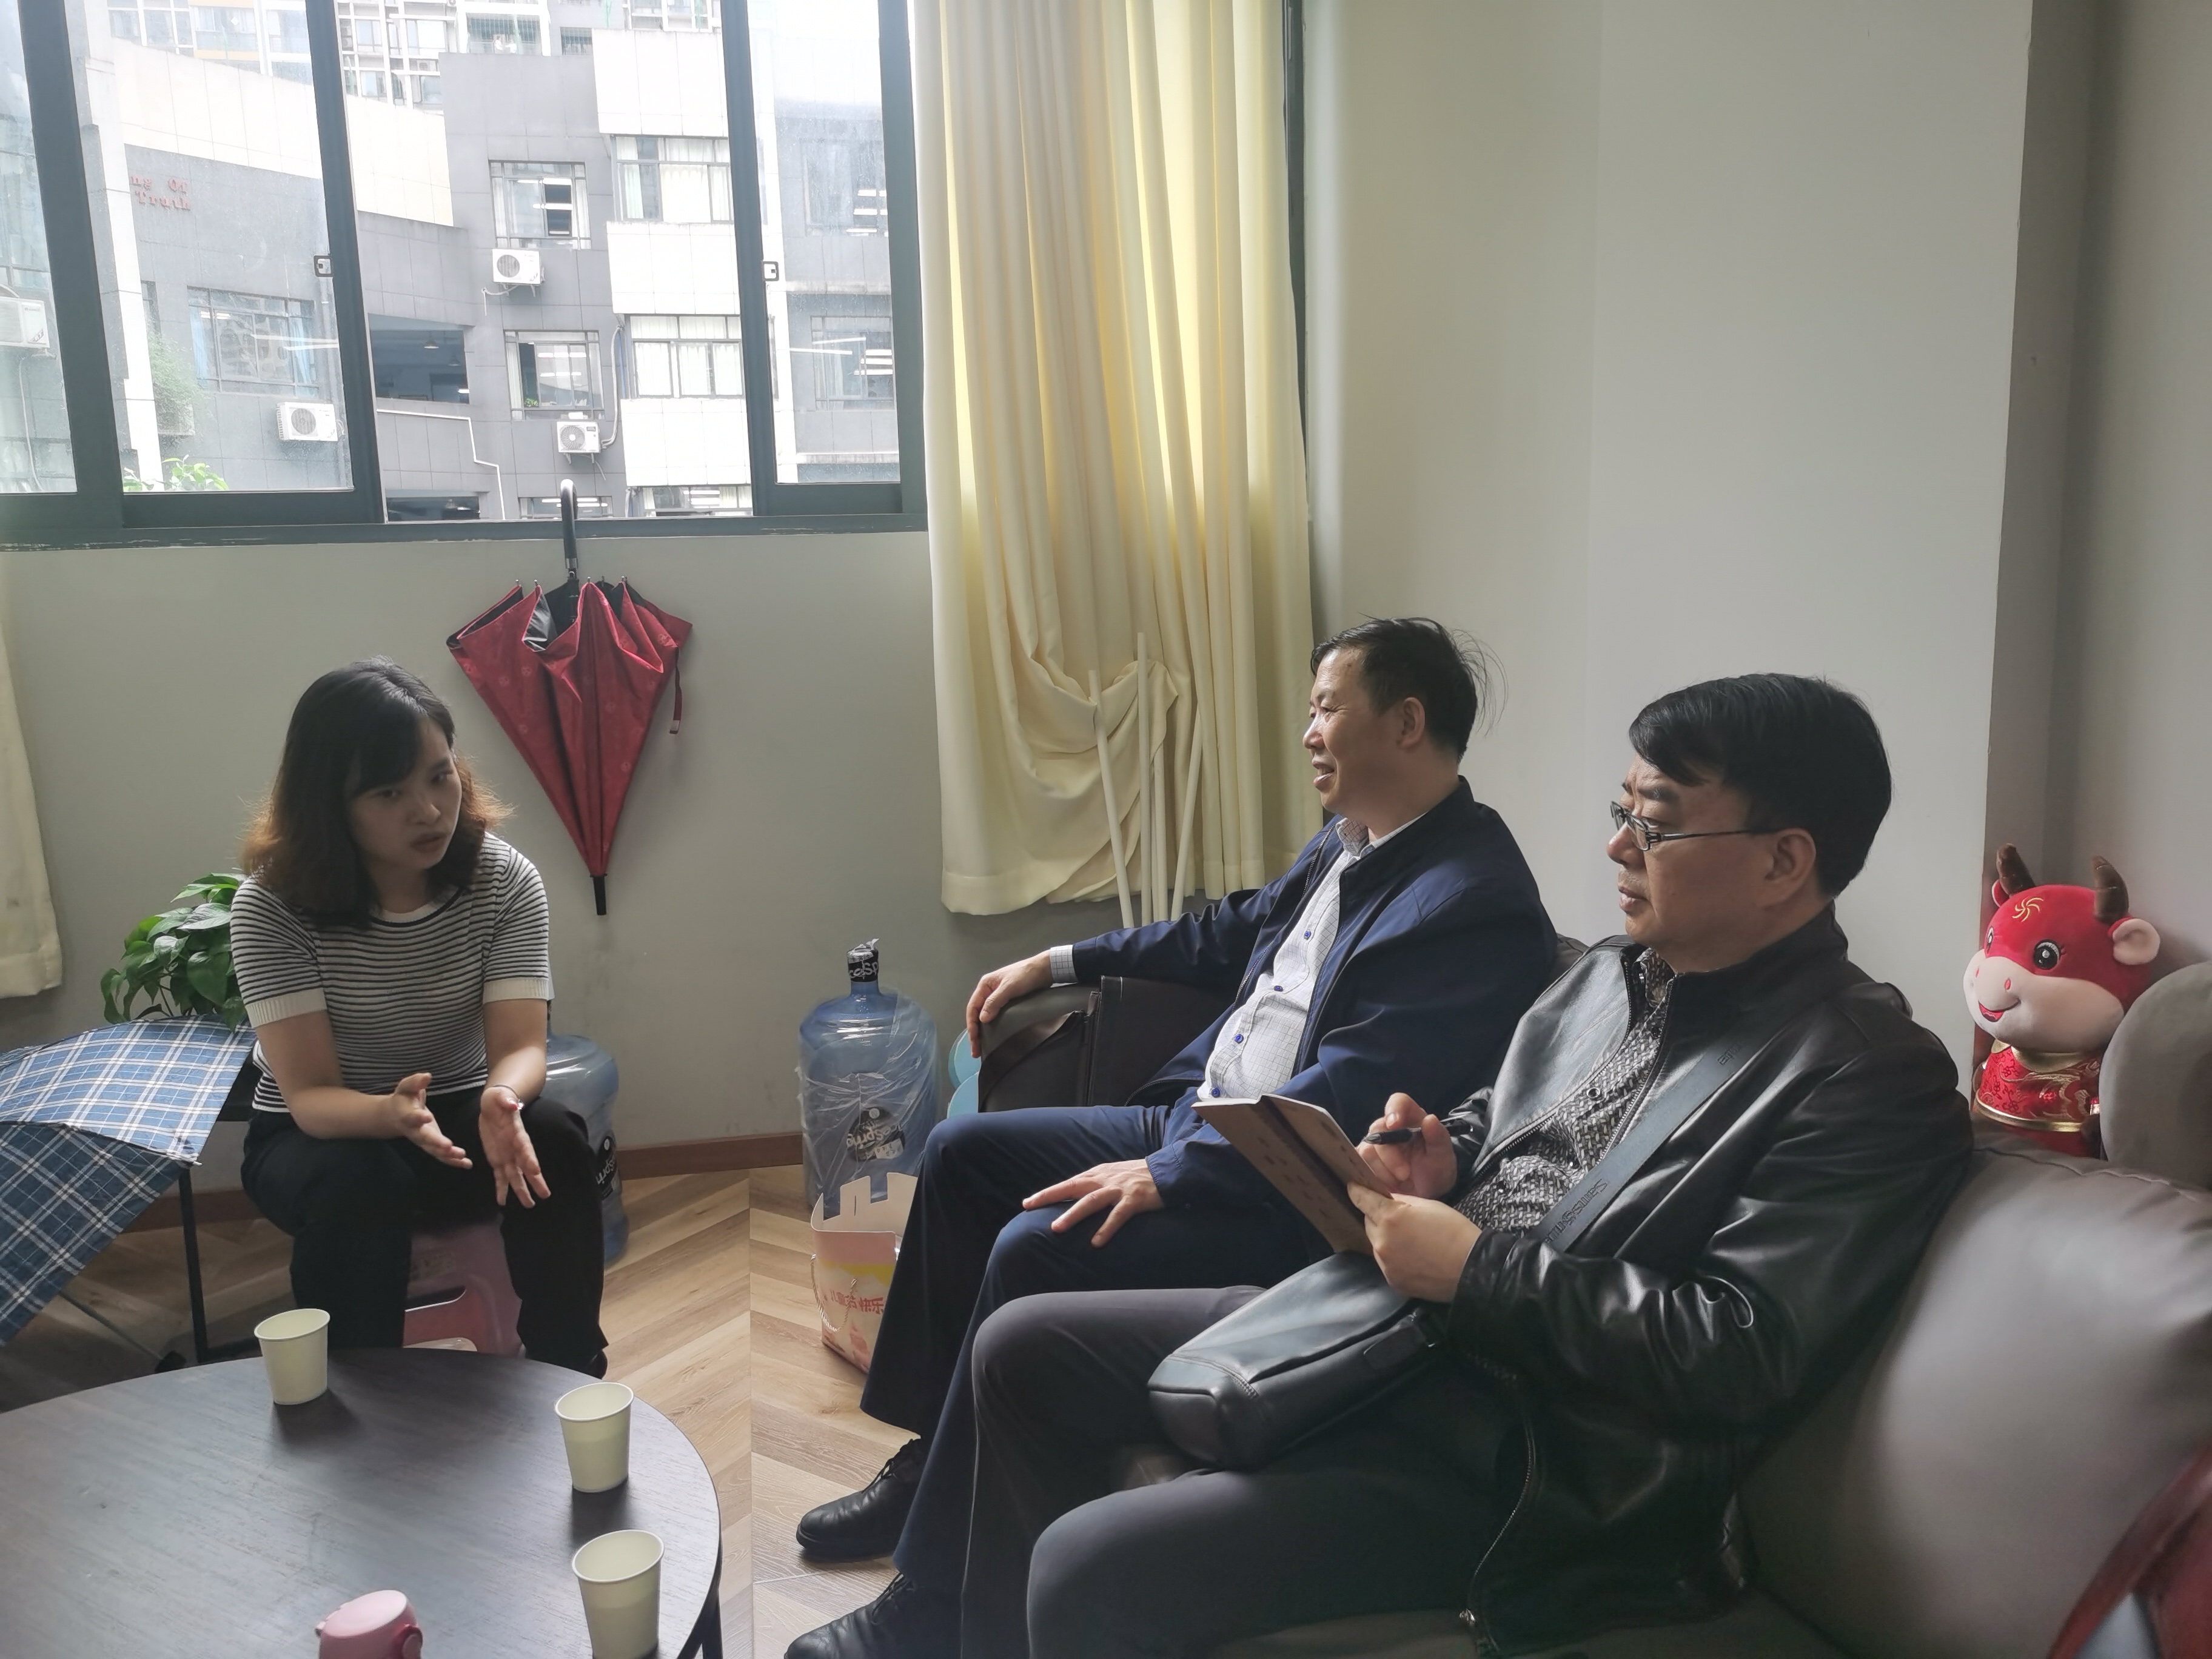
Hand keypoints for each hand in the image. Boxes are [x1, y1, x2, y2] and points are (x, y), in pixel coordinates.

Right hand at [389, 1073, 469, 1169]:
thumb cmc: (404, 1098)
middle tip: (448, 1146)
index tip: (426, 1116)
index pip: (412, 1117)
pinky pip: (441, 1156)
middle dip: (436, 1143)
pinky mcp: (432, 1146)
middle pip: (424, 1139)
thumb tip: (427, 1076)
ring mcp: (423, 1141)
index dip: (418, 1117)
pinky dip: (454, 1161)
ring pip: (434, 1151)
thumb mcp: (406, 1087)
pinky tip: (467, 1164)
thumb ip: (415, 1082)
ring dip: (447, 1155)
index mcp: (407, 1115)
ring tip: (462, 1156)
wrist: (395, 1116)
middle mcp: (415, 1131)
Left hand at [480, 1085, 550, 1207]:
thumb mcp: (500, 1097)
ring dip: (521, 1190)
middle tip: (544, 1195)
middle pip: (526, 1167)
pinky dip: (500, 1189)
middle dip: (534, 1181)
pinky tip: (502, 1201)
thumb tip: (512, 1104)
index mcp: (518, 1134)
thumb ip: (506, 1101)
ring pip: (515, 1176)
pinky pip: (499, 1176)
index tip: (536, 1170)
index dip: (530, 1159)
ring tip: (529, 1205)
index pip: (525, 1148)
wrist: (494, 1105)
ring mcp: (507, 1156)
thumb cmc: (499, 1099)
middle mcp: (515, 1149)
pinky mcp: (496, 1159)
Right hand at [965, 951, 1054, 1055]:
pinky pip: (995, 1014)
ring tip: (982, 1046)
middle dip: (975, 1032)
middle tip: (976, 1050)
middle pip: (977, 1013)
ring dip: (982, 1030)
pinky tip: (993, 1035)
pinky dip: (992, 1025)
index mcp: (985, 985)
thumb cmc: (1026, 975)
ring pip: (985, 1015)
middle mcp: (989, 990)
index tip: (974, 1041)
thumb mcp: (1009, 987)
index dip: (972, 1026)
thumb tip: (982, 1019)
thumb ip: (994, 1002)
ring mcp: (998, 995)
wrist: (1045, 968)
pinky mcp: (1008, 1000)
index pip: (972, 1008)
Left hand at [1023, 1158, 1162, 1245]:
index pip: (1068, 1183)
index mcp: (1098, 1174)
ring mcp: (1119, 1189)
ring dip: (1072, 1214)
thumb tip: (1077, 1198)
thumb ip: (1097, 1185)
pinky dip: (1106, 1229)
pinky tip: (1096, 1243)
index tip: (1027, 1203)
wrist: (1169, 1170)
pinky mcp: (1135, 1200)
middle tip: (1030, 1206)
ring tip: (1056, 1228)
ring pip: (1091, 1202)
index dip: (1048, 1193)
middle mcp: (1105, 1179)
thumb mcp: (1114, 1176)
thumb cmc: (1140, 1176)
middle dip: (1050, 1197)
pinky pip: (1118, 1216)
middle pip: (1072, 1187)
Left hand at [1348, 1183, 1480, 1301]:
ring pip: (1377, 1244)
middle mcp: (1382, 1242)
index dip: (1357, 1192)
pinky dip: (1394, 1257)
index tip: (1352, 1187)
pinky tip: (1413, 1256)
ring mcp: (1385, 1264)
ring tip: (1410, 1239)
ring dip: (1386, 1238)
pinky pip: (1386, 1263)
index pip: (1363, 1200)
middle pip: (1369, 1223)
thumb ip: (1401, 1201)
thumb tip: (1386, 1199)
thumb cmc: (1454, 1230)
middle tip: (1398, 1217)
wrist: (1472, 1268)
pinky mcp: (1393, 1281)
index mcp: (1390, 1218)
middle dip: (1378, 1217)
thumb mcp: (1428, 1205)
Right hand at [1356, 1093, 1457, 1198]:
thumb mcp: (1443, 1156)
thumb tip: (1430, 1119)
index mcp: (1411, 1119)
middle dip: (1390, 1155)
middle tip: (1405, 1174)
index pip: (1399, 1102)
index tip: (1394, 1124)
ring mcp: (1375, 1144)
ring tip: (1402, 1181)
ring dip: (1384, 1170)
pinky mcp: (1365, 1161)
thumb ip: (1438, 1137)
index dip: (1394, 1109)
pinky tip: (1389, 1184)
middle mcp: (1390, 1128)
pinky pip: (1360, 1164)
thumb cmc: (1436, 1169)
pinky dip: (1376, 1177)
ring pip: (1367, 1150)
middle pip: (1378, 1129)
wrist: (1428, 1194)